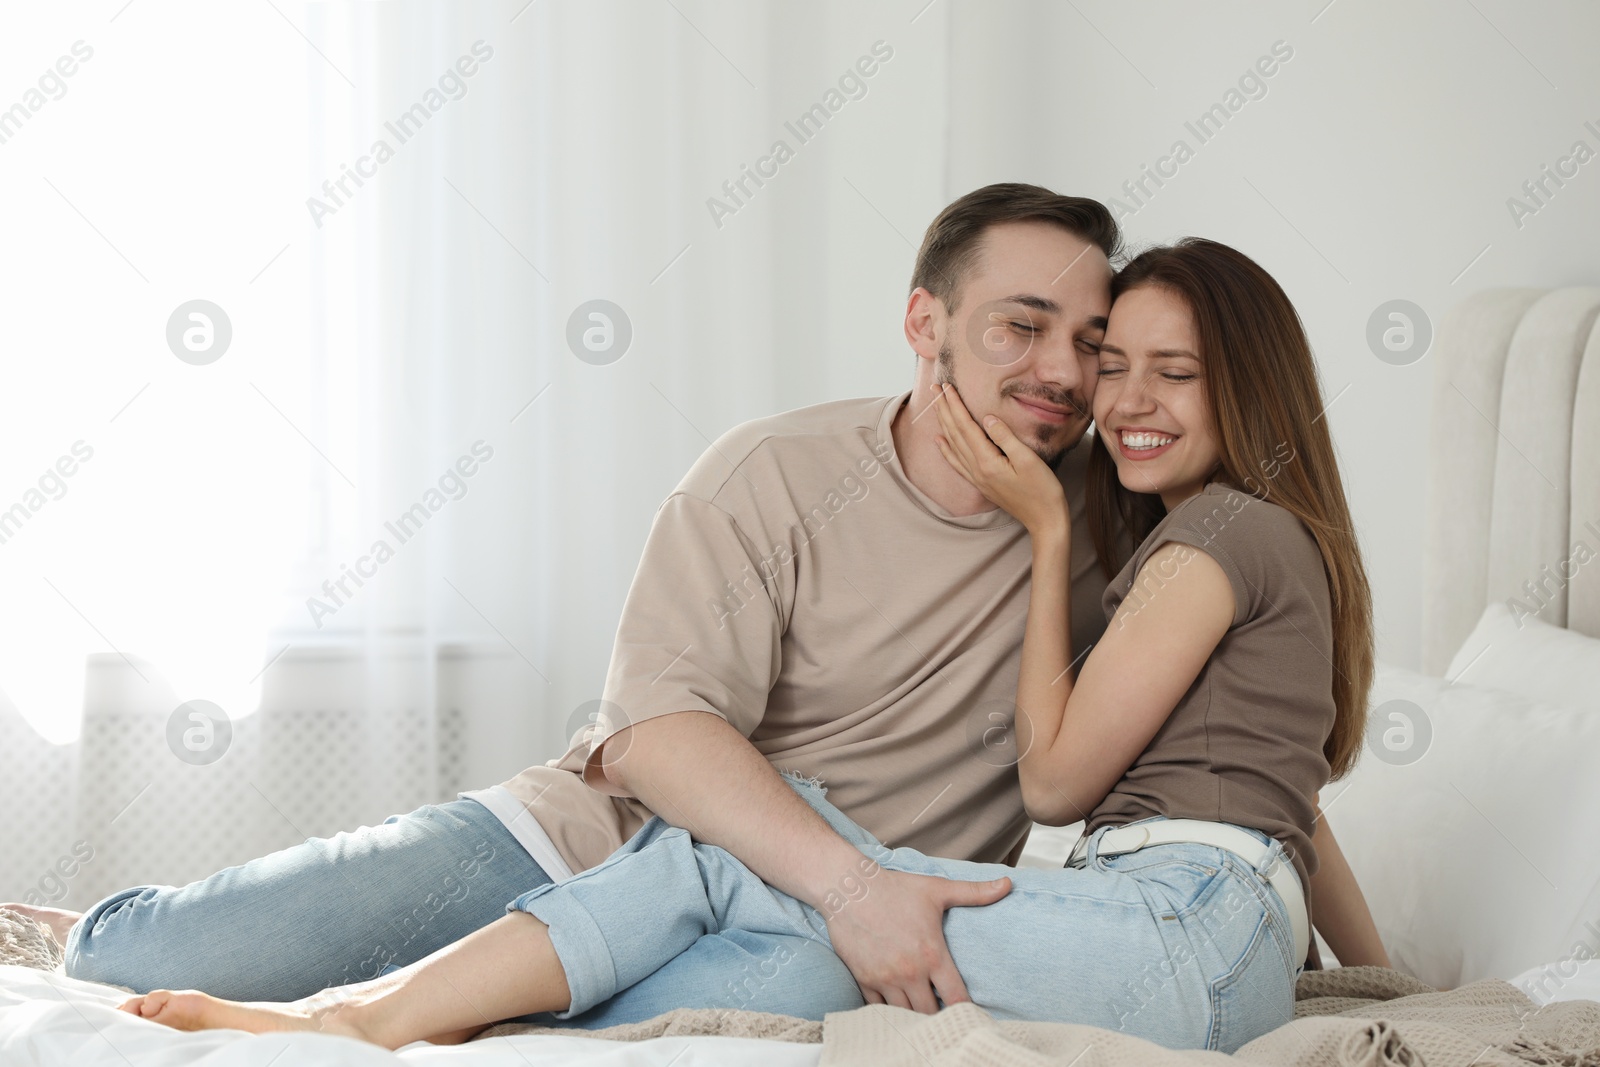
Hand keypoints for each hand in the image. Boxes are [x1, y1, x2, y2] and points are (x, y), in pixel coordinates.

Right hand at [823, 866, 1010, 1013]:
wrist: (850, 888)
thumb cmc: (895, 888)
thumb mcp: (938, 889)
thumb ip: (975, 892)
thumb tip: (1008, 885)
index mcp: (932, 954)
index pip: (956, 998)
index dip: (967, 1011)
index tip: (971, 1015)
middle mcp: (910, 972)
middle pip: (931, 1014)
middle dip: (940, 1018)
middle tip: (946, 1017)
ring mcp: (885, 978)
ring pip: (905, 1015)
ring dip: (915, 1017)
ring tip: (924, 1016)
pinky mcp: (864, 979)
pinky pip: (878, 1009)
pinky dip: (889, 1012)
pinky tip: (897, 1009)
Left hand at [933, 383, 1068, 535]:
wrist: (1045, 521)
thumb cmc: (1043, 491)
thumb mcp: (1028, 460)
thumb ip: (1005, 437)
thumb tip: (986, 418)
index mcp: (987, 462)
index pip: (965, 426)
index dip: (954, 404)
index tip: (946, 386)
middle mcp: (977, 470)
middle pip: (954, 433)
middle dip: (943, 409)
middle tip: (934, 387)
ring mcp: (977, 478)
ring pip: (953, 445)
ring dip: (943, 424)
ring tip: (935, 405)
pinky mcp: (982, 484)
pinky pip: (957, 463)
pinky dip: (946, 450)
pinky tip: (939, 441)